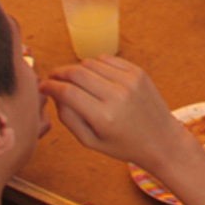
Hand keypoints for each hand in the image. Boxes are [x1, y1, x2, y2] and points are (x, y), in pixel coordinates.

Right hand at [40, 55, 192, 171]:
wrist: (161, 139)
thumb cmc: (125, 145)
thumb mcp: (91, 142)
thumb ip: (69, 119)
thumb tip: (54, 95)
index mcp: (104, 117)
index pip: (67, 92)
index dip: (50, 87)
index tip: (42, 86)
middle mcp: (116, 95)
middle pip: (76, 72)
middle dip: (59, 73)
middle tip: (52, 78)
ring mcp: (129, 80)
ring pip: (90, 63)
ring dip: (77, 69)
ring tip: (74, 80)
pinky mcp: (137, 72)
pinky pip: (107, 59)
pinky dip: (95, 64)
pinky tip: (93, 76)